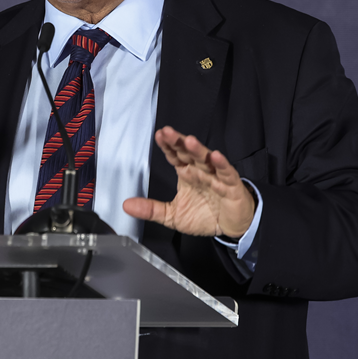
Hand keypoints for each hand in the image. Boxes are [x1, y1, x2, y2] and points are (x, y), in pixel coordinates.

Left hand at [122, 126, 254, 237]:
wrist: (231, 227)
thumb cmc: (205, 216)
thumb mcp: (173, 215)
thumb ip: (151, 210)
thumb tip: (126, 205)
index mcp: (187, 174)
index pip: (175, 156)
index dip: (167, 146)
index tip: (158, 135)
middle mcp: (200, 171)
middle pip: (189, 153)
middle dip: (178, 142)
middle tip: (167, 132)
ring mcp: (216, 177)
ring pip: (206, 160)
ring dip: (198, 150)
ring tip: (188, 140)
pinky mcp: (231, 186)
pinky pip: (227, 173)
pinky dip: (222, 165)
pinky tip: (215, 157)